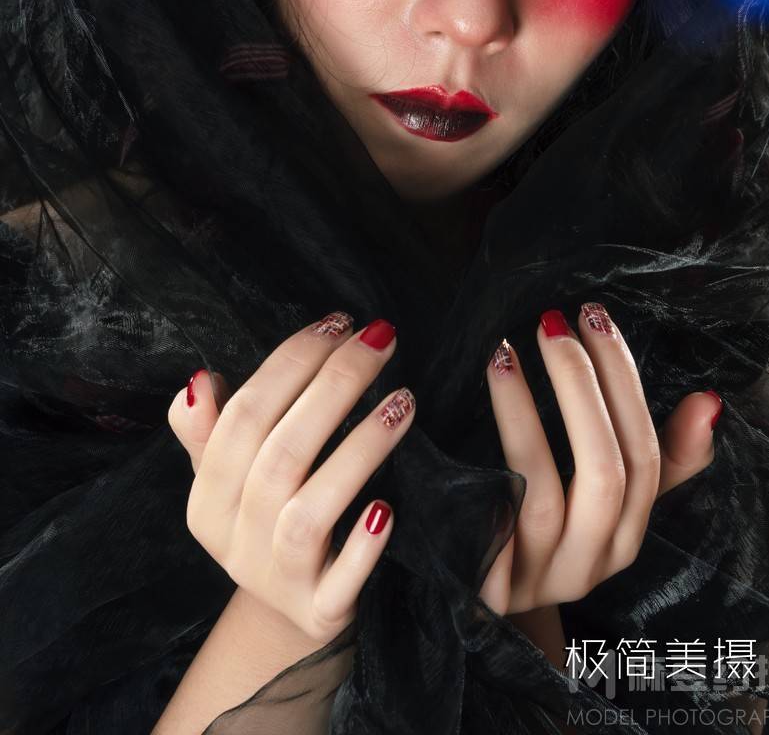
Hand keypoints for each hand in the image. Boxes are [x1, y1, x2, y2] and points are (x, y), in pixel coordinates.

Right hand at [167, 312, 414, 645]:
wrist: (292, 612)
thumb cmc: (267, 517)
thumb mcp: (230, 476)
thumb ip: (210, 429)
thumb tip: (198, 381)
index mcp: (206, 498)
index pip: (242, 418)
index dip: (290, 363)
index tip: (338, 322)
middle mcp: (233, 541)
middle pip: (280, 454)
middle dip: (334, 386)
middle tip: (381, 340)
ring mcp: (276, 580)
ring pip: (309, 511)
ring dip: (359, 451)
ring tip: (403, 402)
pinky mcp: (318, 614)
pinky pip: (337, 585)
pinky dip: (362, 548)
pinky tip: (388, 509)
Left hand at [479, 302, 721, 617]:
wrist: (477, 593)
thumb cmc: (547, 525)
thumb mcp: (606, 496)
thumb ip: (663, 456)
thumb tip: (709, 401)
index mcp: (626, 536)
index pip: (645, 454)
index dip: (622, 380)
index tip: (594, 316)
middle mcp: (591, 563)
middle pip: (604, 470)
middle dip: (580, 386)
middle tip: (550, 322)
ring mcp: (538, 576)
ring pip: (543, 492)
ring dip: (523, 413)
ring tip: (503, 354)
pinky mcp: (487, 583)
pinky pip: (488, 521)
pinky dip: (482, 466)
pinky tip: (465, 414)